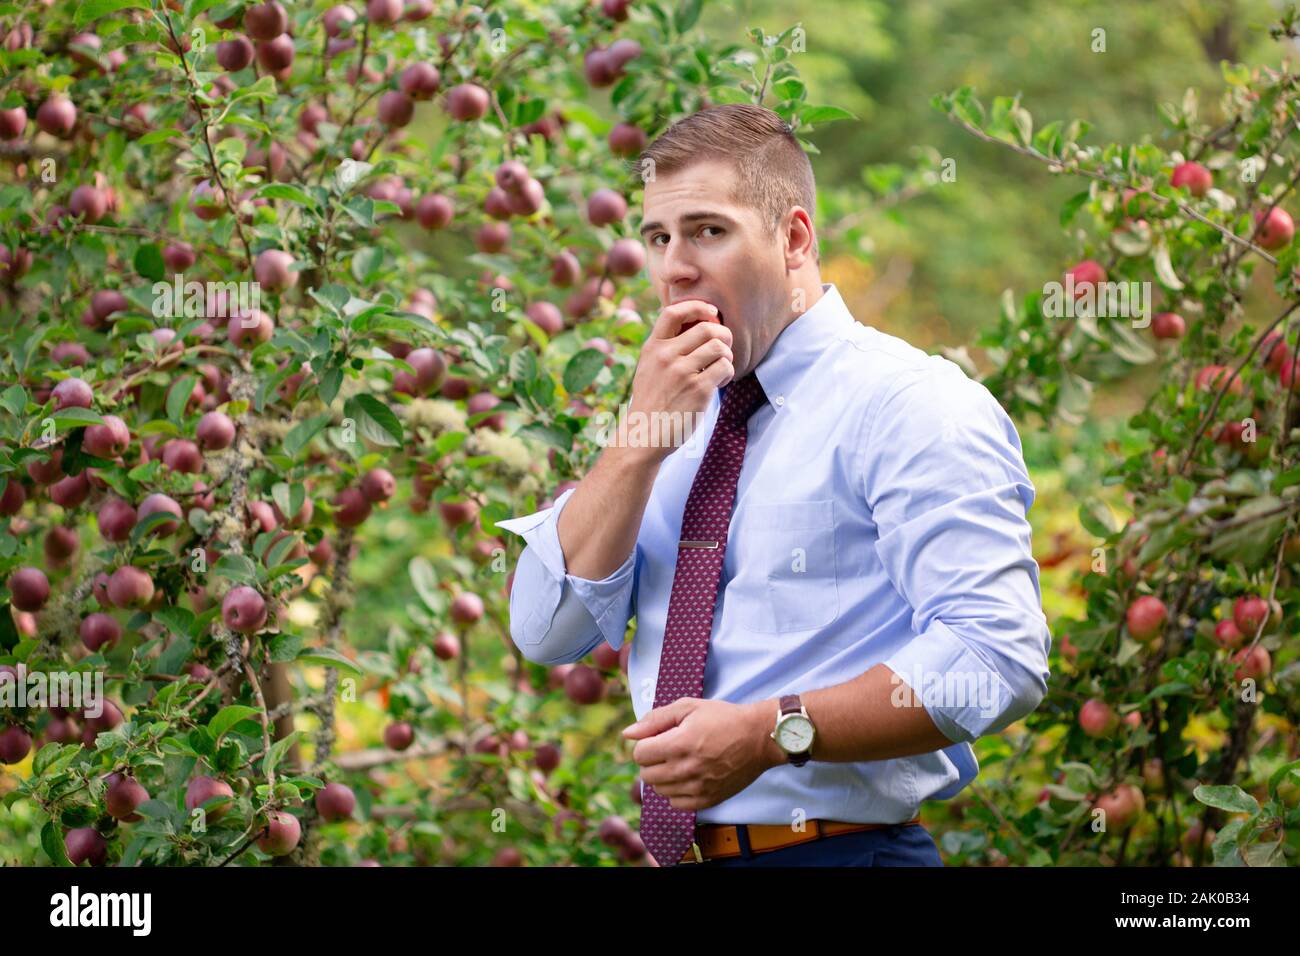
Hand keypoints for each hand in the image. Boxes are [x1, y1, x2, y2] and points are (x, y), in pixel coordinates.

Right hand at [614, 302, 733, 463]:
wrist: (644, 436)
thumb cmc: (650, 403)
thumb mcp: (648, 369)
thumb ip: (664, 348)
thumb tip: (694, 327)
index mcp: (652, 348)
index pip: (673, 312)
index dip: (697, 306)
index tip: (711, 312)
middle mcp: (666, 356)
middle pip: (707, 328)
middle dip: (723, 335)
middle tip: (723, 348)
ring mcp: (682, 372)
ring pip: (719, 346)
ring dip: (727, 355)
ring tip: (720, 368)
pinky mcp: (698, 389)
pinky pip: (725, 367)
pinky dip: (728, 372)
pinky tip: (720, 381)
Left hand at [623, 698, 779, 811]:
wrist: (759, 737)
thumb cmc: (724, 718)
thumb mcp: (689, 707)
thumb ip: (655, 719)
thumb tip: (628, 734)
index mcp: (679, 743)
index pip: (640, 754)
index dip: (645, 744)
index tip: (658, 738)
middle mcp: (686, 769)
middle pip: (646, 775)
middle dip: (651, 760)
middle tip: (667, 749)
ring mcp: (698, 787)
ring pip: (659, 790)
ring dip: (662, 776)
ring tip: (679, 762)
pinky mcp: (708, 799)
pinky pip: (676, 804)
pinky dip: (675, 792)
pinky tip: (686, 777)